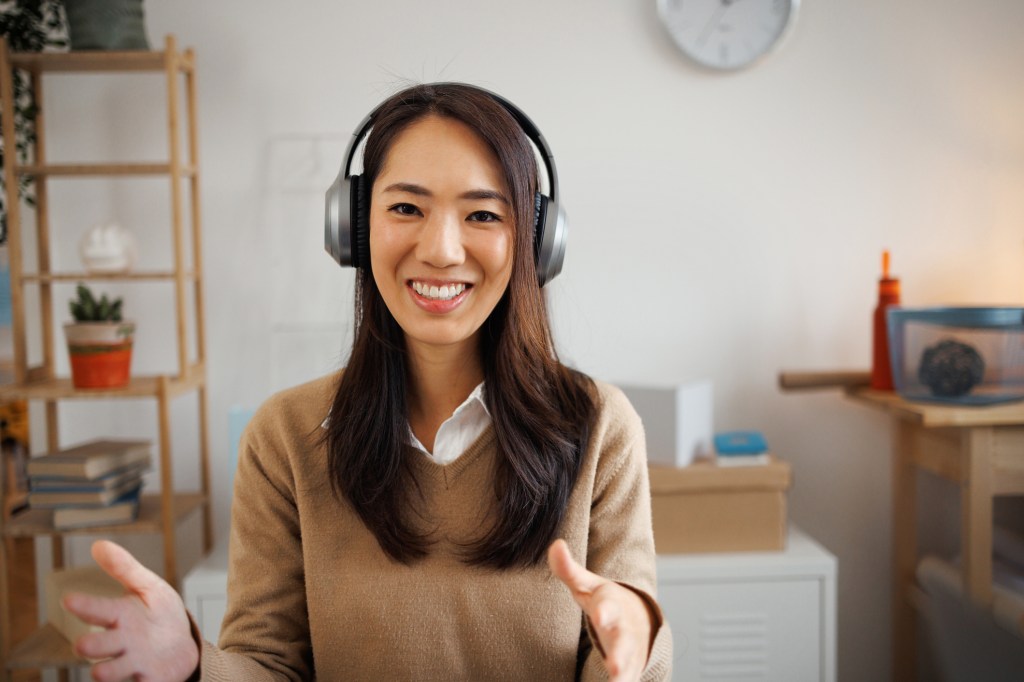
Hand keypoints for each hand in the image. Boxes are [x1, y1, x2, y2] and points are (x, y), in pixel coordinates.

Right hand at [61, 540, 198, 681]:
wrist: (183, 644)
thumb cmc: (159, 614)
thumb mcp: (147, 587)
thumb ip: (124, 568)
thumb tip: (98, 545)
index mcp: (119, 616)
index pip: (98, 609)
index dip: (85, 606)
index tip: (69, 599)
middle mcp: (121, 642)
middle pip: (99, 645)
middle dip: (91, 645)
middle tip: (83, 644)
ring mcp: (134, 663)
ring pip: (114, 670)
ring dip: (108, 671)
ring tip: (100, 672)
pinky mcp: (150, 679)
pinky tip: (136, 681)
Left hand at [548, 539, 651, 681]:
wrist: (640, 617)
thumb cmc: (606, 600)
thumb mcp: (587, 584)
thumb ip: (569, 569)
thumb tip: (555, 544)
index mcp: (611, 605)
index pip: (607, 606)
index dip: (604, 612)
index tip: (600, 616)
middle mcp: (623, 629)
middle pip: (622, 641)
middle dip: (618, 653)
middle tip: (614, 665)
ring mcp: (628, 650)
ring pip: (627, 664)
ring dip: (622, 674)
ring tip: (616, 681)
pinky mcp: (630, 668)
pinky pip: (627, 679)